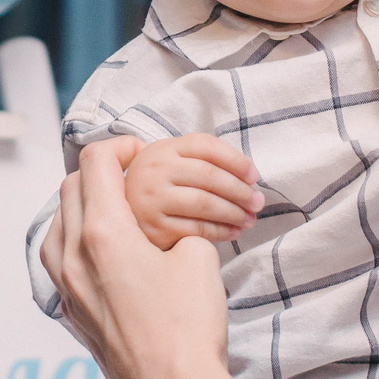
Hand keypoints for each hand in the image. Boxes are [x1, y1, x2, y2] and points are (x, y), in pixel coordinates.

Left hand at [45, 138, 265, 378]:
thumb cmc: (187, 327)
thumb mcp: (198, 258)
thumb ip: (178, 228)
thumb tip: (170, 228)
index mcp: (102, 233)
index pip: (95, 163)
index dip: (119, 146)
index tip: (141, 150)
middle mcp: (72, 256)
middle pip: (70, 189)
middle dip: (99, 172)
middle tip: (132, 174)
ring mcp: (66, 287)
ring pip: (57, 225)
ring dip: (82, 206)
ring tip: (117, 210)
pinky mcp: (70, 312)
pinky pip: (60, 259)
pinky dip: (77, 240)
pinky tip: (107, 251)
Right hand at [123, 134, 262, 249]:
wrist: (119, 213)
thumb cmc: (159, 187)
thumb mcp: (171, 163)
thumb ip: (201, 161)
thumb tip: (248, 178)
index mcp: (163, 148)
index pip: (206, 146)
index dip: (236, 160)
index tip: (254, 176)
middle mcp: (154, 170)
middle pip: (209, 175)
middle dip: (240, 190)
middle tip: (258, 202)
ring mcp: (151, 198)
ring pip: (205, 203)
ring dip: (234, 213)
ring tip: (249, 219)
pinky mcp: (153, 226)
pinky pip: (196, 228)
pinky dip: (221, 231)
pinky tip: (233, 232)